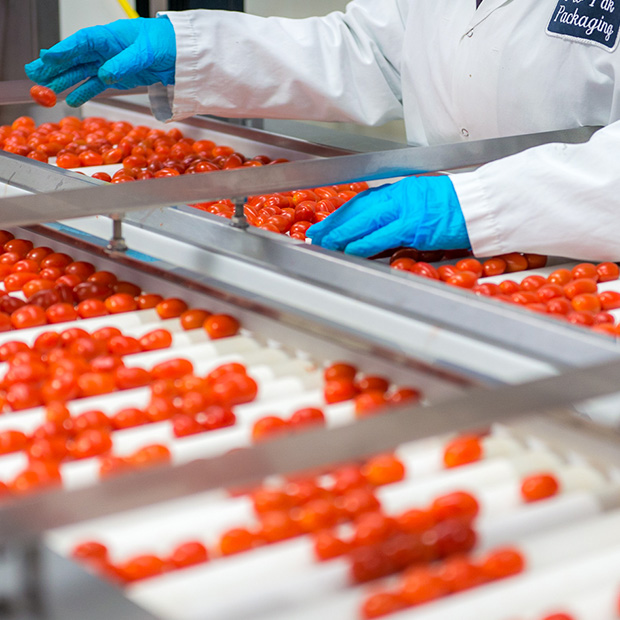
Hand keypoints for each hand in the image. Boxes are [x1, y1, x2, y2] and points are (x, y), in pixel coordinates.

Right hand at [24, 17, 175, 106]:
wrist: (181, 53)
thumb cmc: (165, 43)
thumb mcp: (146, 52)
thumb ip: (124, 63)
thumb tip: (104, 74)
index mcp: (110, 35)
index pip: (81, 43)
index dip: (63, 51)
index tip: (46, 58)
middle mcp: (106, 48)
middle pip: (75, 57)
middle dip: (54, 66)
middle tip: (34, 74)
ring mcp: (111, 63)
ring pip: (82, 72)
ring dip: (65, 81)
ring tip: (46, 90)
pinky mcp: (119, 77)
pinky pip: (97, 85)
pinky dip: (85, 92)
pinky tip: (72, 100)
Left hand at [307, 175, 469, 256]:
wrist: (483, 204)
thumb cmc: (460, 206)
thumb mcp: (425, 201)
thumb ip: (402, 211)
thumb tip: (382, 227)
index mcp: (401, 189)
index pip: (363, 201)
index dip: (343, 213)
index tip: (328, 222)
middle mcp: (399, 195)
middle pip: (357, 209)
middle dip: (334, 223)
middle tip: (315, 234)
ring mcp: (405, 209)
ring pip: (363, 221)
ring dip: (341, 234)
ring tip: (324, 243)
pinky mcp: (413, 225)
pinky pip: (381, 235)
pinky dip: (363, 243)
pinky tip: (349, 249)